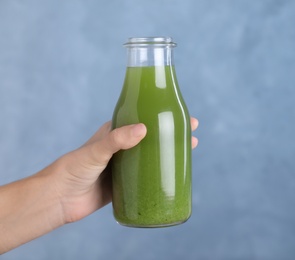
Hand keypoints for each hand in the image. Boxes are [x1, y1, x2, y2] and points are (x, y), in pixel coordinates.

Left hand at [54, 118, 198, 223]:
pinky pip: (146, 178)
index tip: (182, 115)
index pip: (144, 119)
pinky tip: (172, 177)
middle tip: (192, 135)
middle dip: (172, 135)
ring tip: (188, 153)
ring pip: (152, 157)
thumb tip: (143, 129)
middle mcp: (123, 148)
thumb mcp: (96, 150)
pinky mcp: (125, 184)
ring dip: (169, 155)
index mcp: (116, 133)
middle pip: (153, 138)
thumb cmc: (72, 169)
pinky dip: (159, 175)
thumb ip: (117, 140)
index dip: (163, 116)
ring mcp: (125, 166)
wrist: (59, 199)